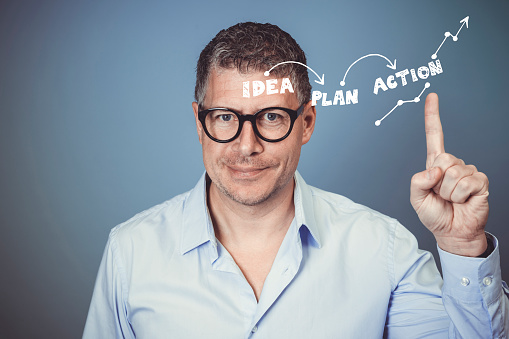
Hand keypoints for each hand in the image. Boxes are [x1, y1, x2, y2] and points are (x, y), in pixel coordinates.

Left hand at [410, 93, 489, 256]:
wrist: (453, 232)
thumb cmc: (434, 214)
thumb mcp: (416, 198)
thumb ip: (417, 181)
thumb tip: (435, 169)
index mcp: (435, 164)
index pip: (435, 135)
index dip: (433, 116)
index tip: (432, 96)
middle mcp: (452, 164)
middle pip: (443, 158)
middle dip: (437, 181)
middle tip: (440, 194)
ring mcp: (468, 171)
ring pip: (453, 173)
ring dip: (447, 192)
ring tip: (450, 199)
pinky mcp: (480, 181)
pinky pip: (466, 183)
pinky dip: (459, 195)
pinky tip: (463, 200)